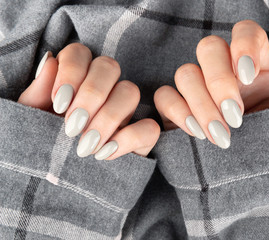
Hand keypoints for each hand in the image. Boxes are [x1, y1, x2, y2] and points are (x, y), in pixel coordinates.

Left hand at [18, 43, 159, 159]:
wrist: (60, 181)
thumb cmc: (45, 145)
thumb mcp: (33, 121)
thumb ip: (38, 93)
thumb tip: (50, 61)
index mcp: (77, 78)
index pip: (81, 53)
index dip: (71, 72)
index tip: (59, 104)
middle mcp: (104, 89)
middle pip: (109, 66)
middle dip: (91, 94)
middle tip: (72, 126)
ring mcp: (126, 110)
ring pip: (131, 91)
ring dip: (108, 117)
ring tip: (86, 146)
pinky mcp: (142, 134)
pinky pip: (150, 127)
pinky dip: (128, 138)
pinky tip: (105, 154)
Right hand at [154, 20, 268, 148]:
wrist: (259, 183)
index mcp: (255, 70)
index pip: (244, 32)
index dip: (242, 44)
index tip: (248, 76)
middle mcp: (224, 75)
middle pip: (208, 47)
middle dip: (218, 80)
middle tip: (234, 115)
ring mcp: (198, 92)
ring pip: (185, 73)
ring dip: (201, 104)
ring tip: (219, 135)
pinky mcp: (177, 111)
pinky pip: (164, 96)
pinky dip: (177, 111)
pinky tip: (197, 133)